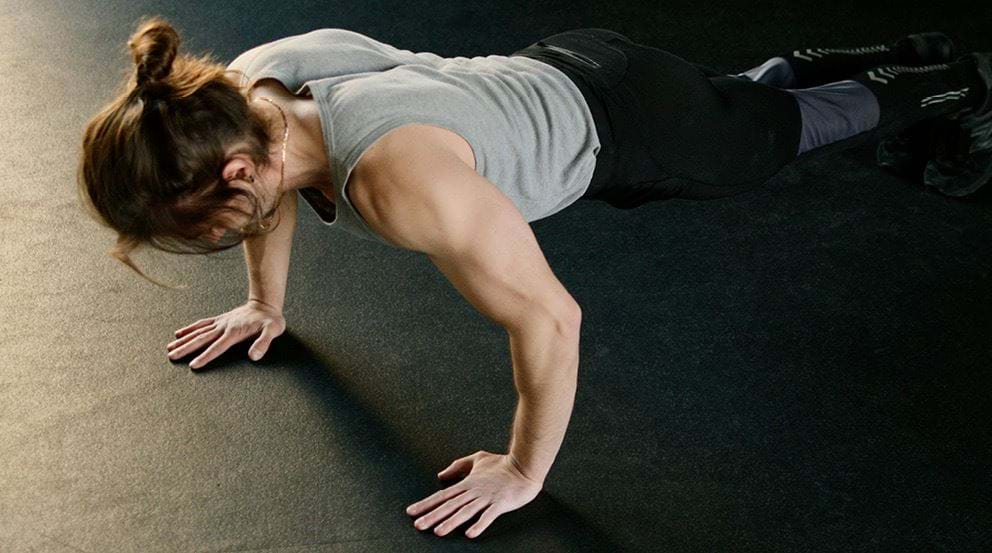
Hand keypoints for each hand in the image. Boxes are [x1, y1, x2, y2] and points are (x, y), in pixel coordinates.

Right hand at [167, 299, 284, 369]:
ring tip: (169, 348)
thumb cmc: (270, 320)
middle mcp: (224, 327)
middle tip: (171, 357)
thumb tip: (254, 356)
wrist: (266, 304)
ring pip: (198, 332)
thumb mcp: (273, 331)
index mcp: (234, 333)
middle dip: (186, 349)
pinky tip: (179, 333)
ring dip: (183, 340)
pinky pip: (202, 324)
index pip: (217, 347)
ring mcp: (220, 323)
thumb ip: (263, 343)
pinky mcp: (220, 319)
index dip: (205, 356)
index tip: (193, 365)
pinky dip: (190, 328)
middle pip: (201, 339)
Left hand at [406, 450, 542, 538]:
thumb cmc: (502, 463)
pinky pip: (488, 516)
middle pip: (450, 505)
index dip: (426, 504)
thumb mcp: (477, 459)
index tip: (412, 512)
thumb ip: (458, 466)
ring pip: (465, 511)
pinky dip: (479, 524)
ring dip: (451, 522)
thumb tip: (441, 474)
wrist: (525, 466)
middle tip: (418, 525)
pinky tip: (469, 533)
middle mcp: (474, 491)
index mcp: (468, 483)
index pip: (443, 495)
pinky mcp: (500, 504)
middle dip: (433, 516)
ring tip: (438, 532)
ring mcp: (487, 498)